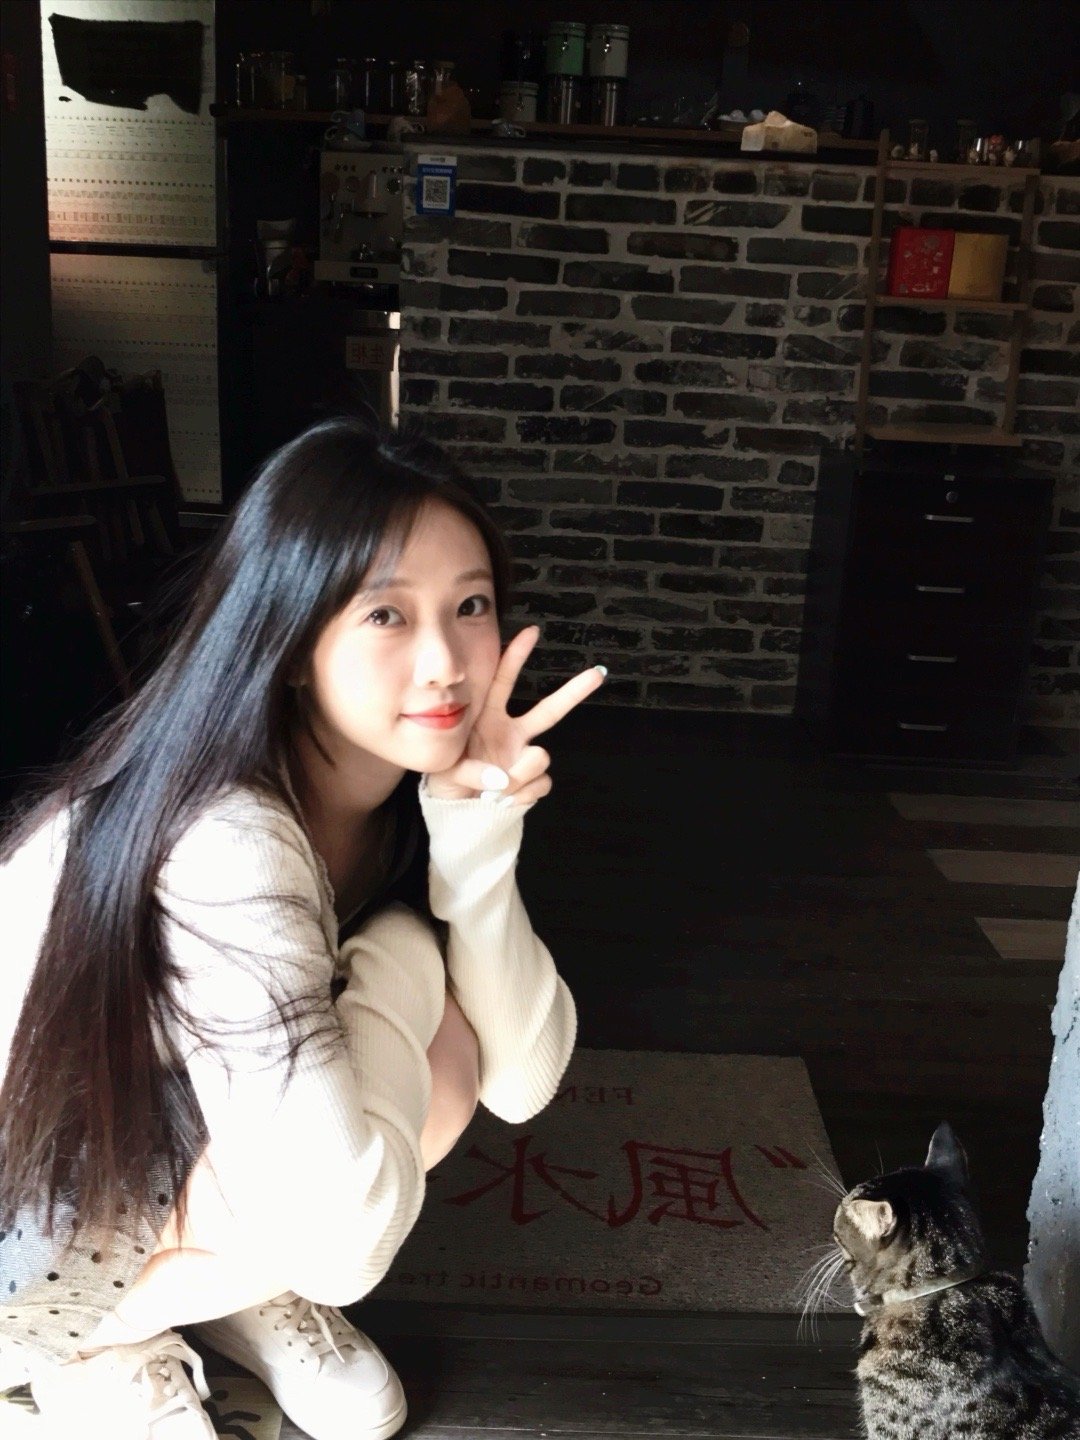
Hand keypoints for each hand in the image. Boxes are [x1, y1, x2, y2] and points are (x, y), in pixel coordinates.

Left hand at [424, 625, 605, 805]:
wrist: (456, 810)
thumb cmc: (447, 778)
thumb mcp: (449, 768)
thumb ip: (476, 772)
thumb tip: (507, 777)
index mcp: (488, 718)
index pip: (503, 682)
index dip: (516, 656)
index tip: (531, 631)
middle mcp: (512, 733)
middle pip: (549, 710)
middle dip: (574, 692)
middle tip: (598, 673)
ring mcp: (525, 758)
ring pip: (541, 758)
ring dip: (518, 776)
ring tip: (493, 790)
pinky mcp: (533, 782)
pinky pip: (540, 784)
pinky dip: (521, 795)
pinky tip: (503, 799)